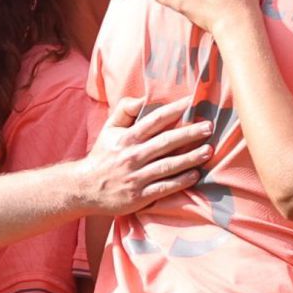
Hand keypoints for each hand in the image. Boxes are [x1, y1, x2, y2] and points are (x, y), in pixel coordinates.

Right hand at [69, 97, 212, 215]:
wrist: (84, 188)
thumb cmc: (102, 156)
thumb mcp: (109, 129)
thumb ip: (124, 110)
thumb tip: (143, 97)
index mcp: (127, 138)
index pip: (154, 120)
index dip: (174, 109)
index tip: (192, 102)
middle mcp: (133, 156)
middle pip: (166, 142)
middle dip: (190, 133)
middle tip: (209, 127)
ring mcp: (137, 177)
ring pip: (168, 165)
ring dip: (190, 158)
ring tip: (208, 150)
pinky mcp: (139, 196)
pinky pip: (164, 187)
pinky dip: (181, 181)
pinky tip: (195, 175)